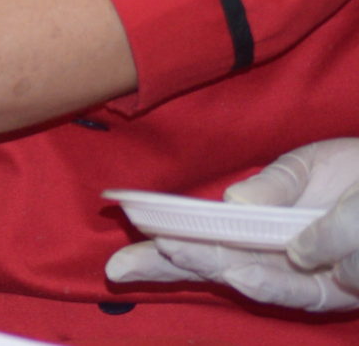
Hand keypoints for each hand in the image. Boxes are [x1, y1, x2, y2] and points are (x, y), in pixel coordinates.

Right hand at [106, 139, 358, 311]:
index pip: (206, 226)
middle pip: (216, 260)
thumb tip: (232, 201)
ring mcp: (306, 276)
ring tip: (171, 257)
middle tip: (121, 266)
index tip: (126, 219)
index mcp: (263, 216)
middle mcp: (277, 251)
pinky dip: (269, 284)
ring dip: (210, 270)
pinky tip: (241, 275)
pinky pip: (297, 293)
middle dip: (169, 262)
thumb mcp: (314, 165)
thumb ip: (276, 183)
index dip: (167, 229)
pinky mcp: (336, 292)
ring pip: (248, 278)